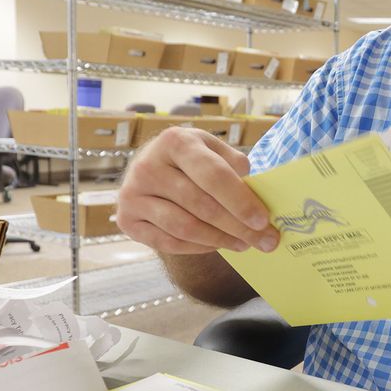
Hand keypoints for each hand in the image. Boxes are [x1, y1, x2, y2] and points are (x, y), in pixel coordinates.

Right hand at [117, 127, 279, 255]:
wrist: (150, 166)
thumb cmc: (192, 159)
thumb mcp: (213, 150)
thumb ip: (236, 168)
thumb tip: (259, 197)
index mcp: (175, 141)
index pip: (214, 175)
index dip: (240, 201)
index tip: (263, 221)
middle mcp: (148, 165)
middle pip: (201, 205)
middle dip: (237, 227)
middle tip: (263, 241)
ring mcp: (133, 194)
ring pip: (184, 228)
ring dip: (219, 240)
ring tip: (243, 244)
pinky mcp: (127, 220)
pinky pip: (168, 243)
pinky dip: (198, 248)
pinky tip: (217, 245)